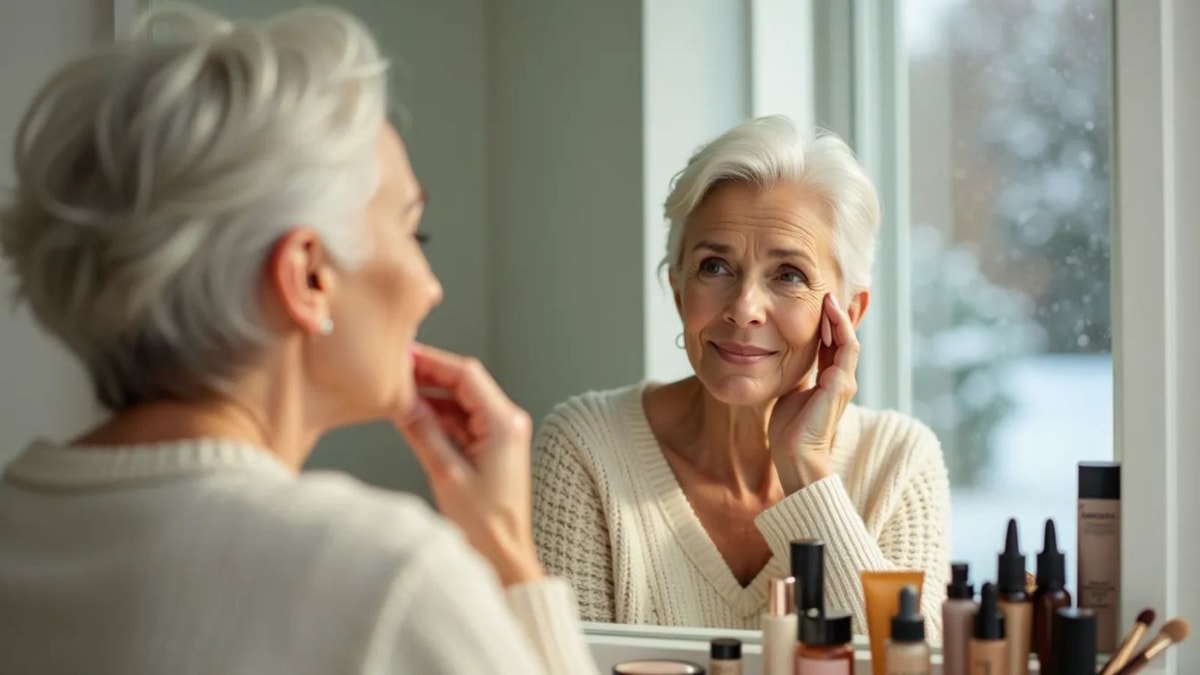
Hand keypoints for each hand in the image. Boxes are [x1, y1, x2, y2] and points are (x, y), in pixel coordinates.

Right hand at [394, 343, 544, 586]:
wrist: (504, 555)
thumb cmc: (485, 525)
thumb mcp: (446, 474)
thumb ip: (424, 432)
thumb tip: (403, 403)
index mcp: (504, 424)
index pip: (466, 375)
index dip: (433, 362)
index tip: (405, 356)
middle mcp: (508, 423)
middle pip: (465, 384)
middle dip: (429, 376)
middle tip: (395, 371)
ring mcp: (502, 434)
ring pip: (462, 402)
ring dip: (432, 397)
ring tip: (399, 394)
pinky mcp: (493, 447)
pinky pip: (463, 421)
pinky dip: (440, 417)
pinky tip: (414, 416)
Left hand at [768, 293, 859, 493]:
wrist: (795, 454)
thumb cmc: (790, 429)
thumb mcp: (792, 392)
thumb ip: (797, 377)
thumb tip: (783, 360)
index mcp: (830, 381)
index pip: (833, 345)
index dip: (827, 324)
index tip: (817, 304)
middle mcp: (842, 379)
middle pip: (844, 338)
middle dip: (838, 315)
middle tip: (827, 292)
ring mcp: (844, 382)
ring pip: (848, 340)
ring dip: (839, 317)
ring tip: (829, 298)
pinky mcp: (841, 384)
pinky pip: (846, 349)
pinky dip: (840, 329)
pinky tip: (829, 314)